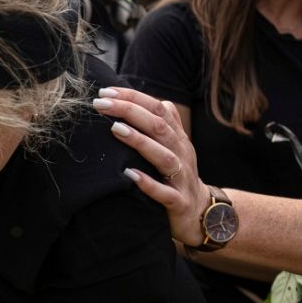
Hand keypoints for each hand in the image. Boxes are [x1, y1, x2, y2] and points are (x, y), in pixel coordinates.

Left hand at [93, 87, 210, 247]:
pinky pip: (164, 192)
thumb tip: (151, 100)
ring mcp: (181, 177)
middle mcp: (181, 152)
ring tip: (115, 129)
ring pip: (163, 156)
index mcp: (178, 137)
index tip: (106, 91)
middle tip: (101, 104)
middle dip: (129, 111)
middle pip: (159, 126)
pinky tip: (129, 174)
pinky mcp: (179, 202)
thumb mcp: (174, 147)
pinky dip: (148, 183)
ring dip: (139, 141)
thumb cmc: (177, 175)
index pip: (158, 109)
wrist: (200, 211)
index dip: (133, 98)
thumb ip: (163, 125)